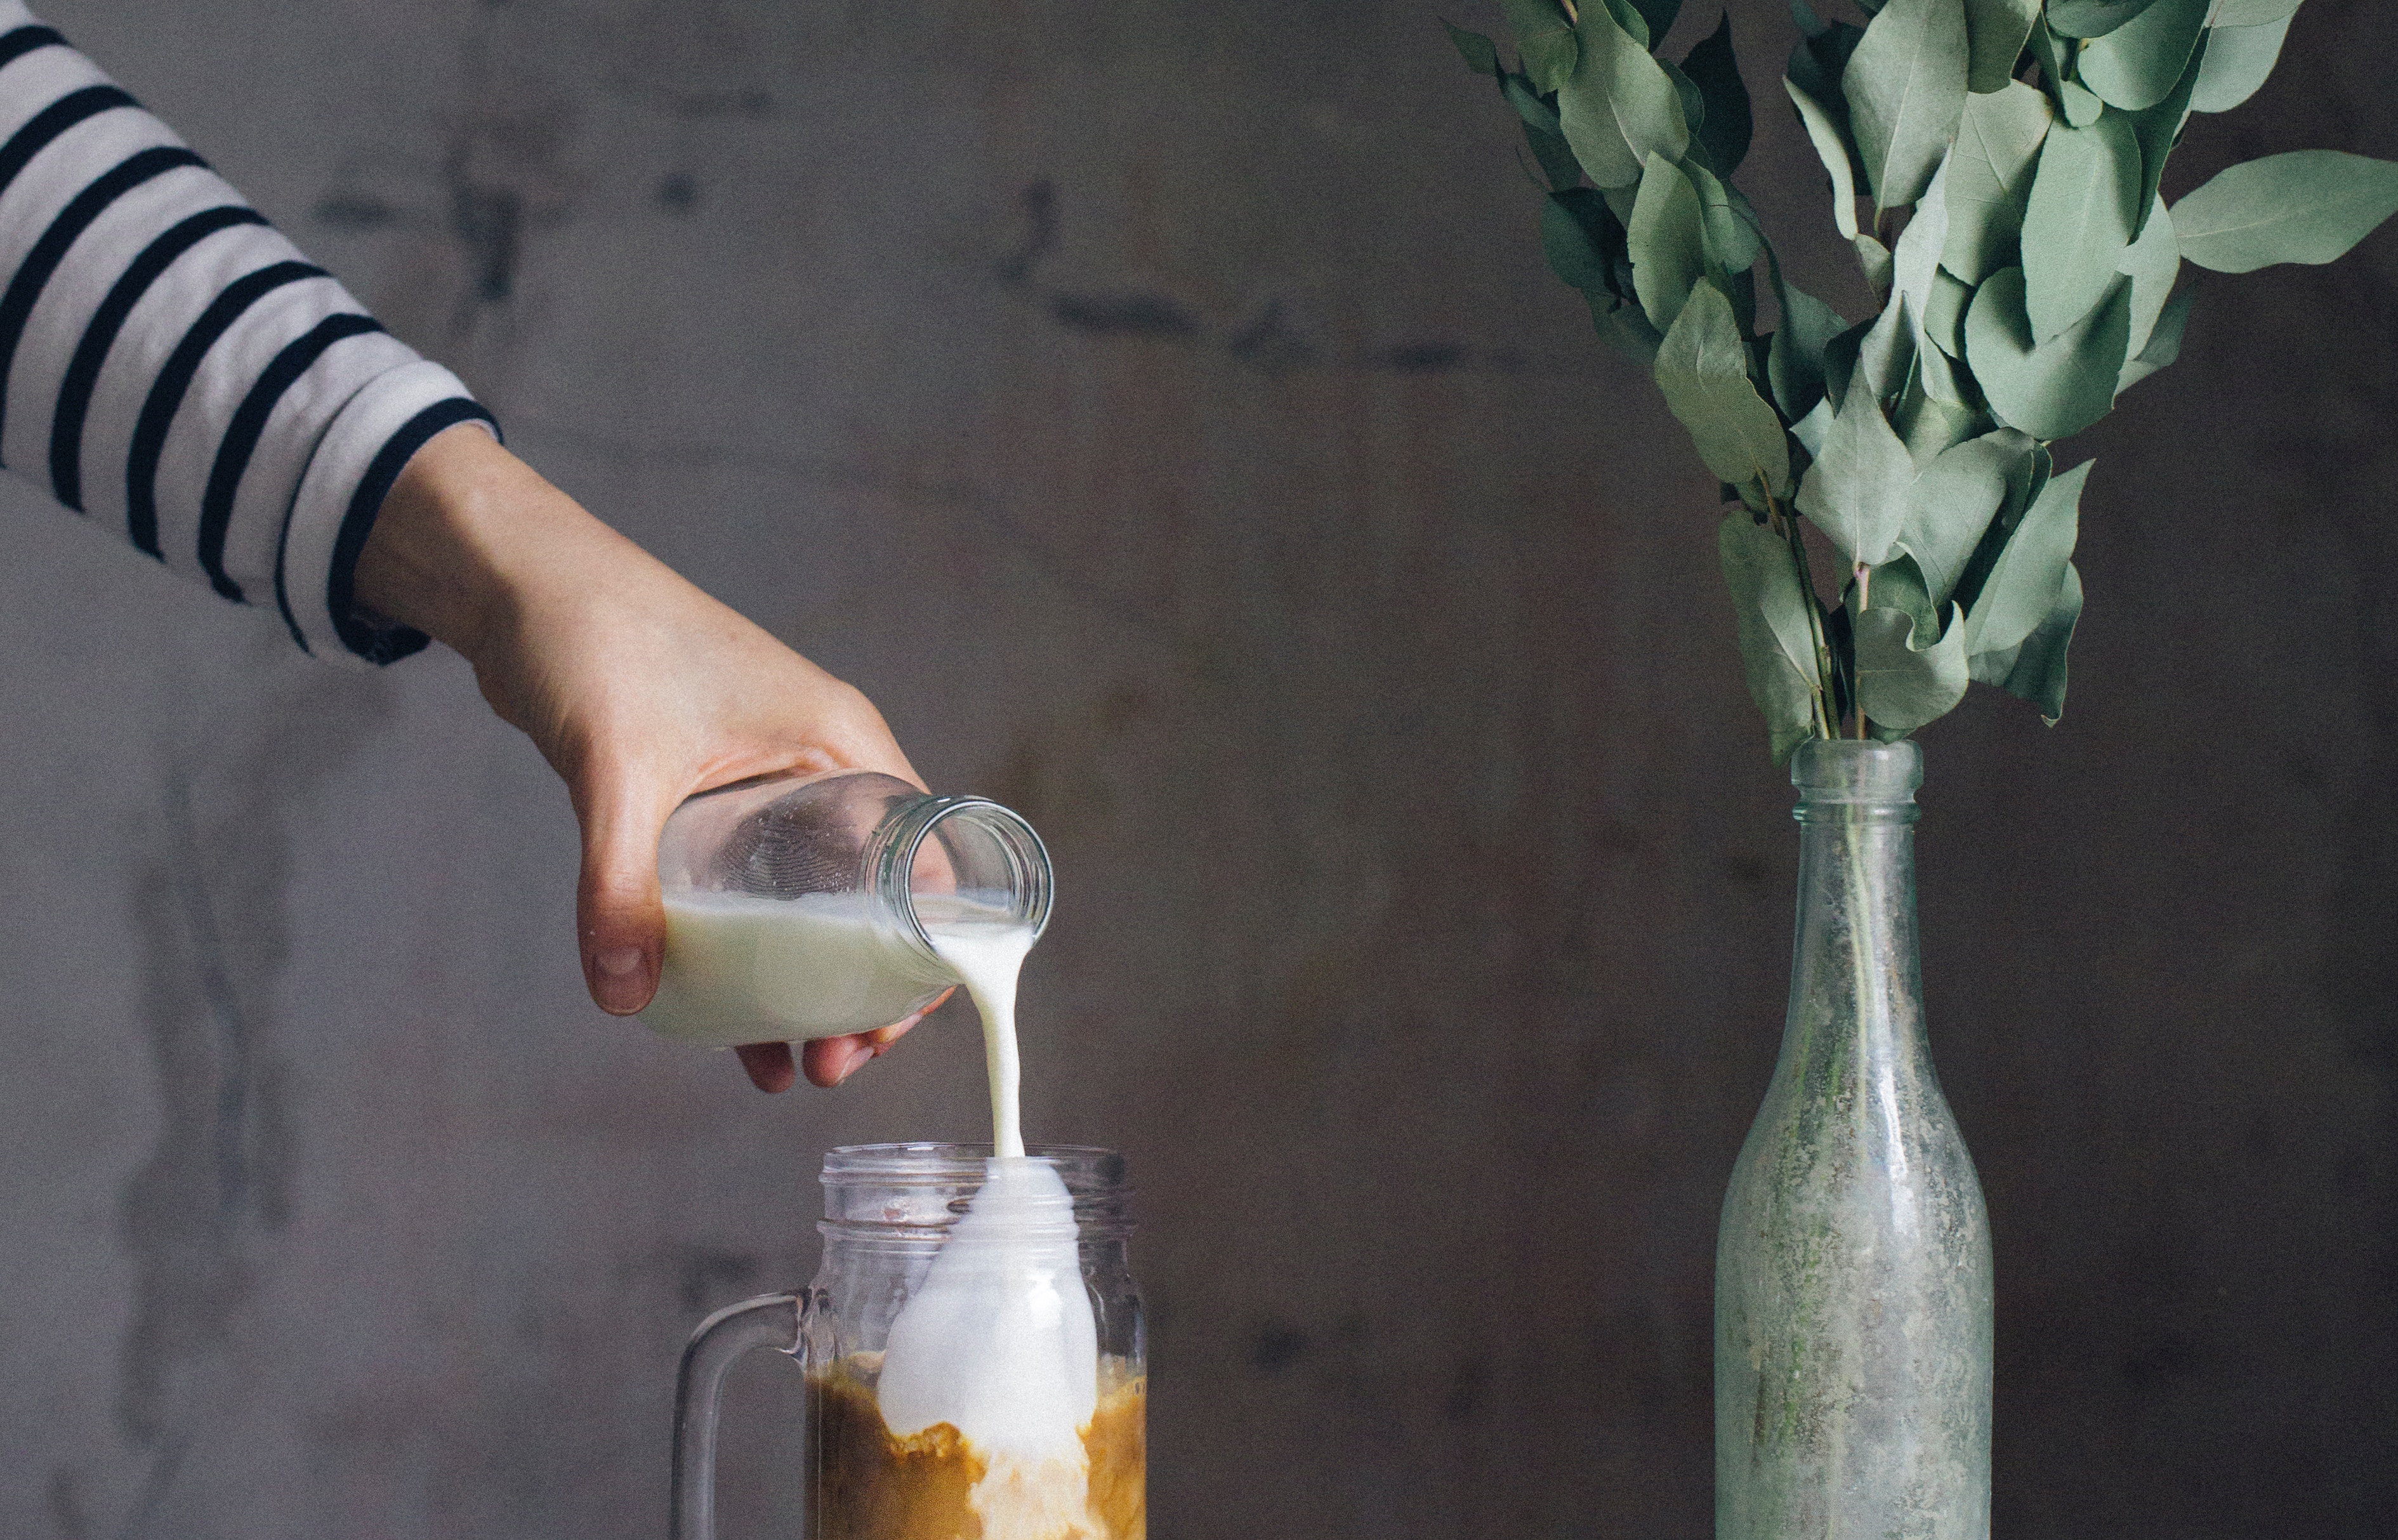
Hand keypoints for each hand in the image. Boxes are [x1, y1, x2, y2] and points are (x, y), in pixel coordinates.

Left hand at [354, 424, 935, 1090]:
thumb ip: (617, 883)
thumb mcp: (615, 768)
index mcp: (843, 743)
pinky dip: (750, 960)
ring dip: (807, 990)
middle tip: (828, 1068)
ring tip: (787, 1070)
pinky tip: (727, 1026)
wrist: (520, 580)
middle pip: (880, 903)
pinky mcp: (715, 802)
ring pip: (816, 910)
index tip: (877, 1030)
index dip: (921, 958)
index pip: (926, 865)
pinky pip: (755, 898)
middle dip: (862, 994)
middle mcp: (824, 765)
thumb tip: (623, 996)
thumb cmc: (594, 637)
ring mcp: (772, 786)